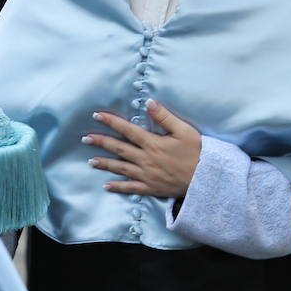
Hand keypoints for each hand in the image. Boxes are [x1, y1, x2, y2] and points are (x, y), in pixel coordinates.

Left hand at [82, 100, 201, 198]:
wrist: (205, 179)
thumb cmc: (196, 152)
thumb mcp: (184, 130)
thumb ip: (165, 116)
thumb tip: (148, 103)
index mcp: (152, 143)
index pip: (127, 130)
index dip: (111, 122)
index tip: (97, 115)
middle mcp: (145, 159)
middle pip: (119, 149)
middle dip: (101, 142)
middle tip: (85, 138)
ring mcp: (146, 175)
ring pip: (121, 168)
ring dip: (105, 164)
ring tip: (91, 161)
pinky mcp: (150, 188)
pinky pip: (131, 188)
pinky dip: (118, 187)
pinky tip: (107, 186)